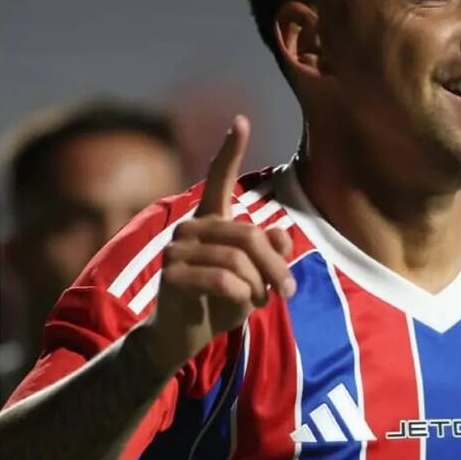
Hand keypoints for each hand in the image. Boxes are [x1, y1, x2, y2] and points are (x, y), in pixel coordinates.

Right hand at [141, 115, 294, 375]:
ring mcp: (177, 250)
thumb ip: (269, 255)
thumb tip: (280, 235)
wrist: (179, 338)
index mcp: (210, 222)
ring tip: (262, 301)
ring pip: (238, 260)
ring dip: (260, 286)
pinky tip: (242, 306)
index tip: (241, 121)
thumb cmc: (218, 304)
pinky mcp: (171, 275)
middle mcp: (191, 228)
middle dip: (276, 266)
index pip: (219, 180)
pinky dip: (243, 296)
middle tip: (289, 291)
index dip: (230, 151)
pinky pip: (223, 280)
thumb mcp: (253, 279)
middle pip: (249, 235)